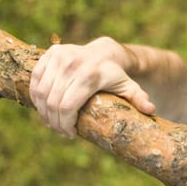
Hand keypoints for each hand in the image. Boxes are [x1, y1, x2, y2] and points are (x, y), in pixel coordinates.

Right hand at [29, 37, 154, 137]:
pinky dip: (36, 96)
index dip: (65, 124)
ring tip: (52, 122)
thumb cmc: (116, 75)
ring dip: (43, 112)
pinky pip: (35, 80)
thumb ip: (138, 99)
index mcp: (90, 75)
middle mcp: (73, 64)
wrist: (105, 51)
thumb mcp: (129, 88)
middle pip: (53, 102)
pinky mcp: (50, 54)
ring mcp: (60, 57)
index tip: (71, 134)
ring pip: (41, 93)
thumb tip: (151, 109)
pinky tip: (44, 107)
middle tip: (61, 131)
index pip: (68, 105)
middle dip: (54, 122)